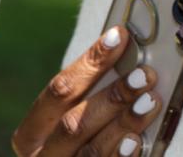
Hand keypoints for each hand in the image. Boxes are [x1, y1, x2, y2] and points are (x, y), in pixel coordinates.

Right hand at [11, 26, 160, 156]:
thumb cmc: (80, 140)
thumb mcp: (74, 116)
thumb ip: (91, 92)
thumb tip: (125, 48)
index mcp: (31, 134)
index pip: (58, 91)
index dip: (90, 62)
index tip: (119, 37)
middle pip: (73, 124)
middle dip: (112, 96)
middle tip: (144, 75)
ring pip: (92, 150)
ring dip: (124, 122)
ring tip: (150, 101)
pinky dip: (121, 154)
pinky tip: (136, 140)